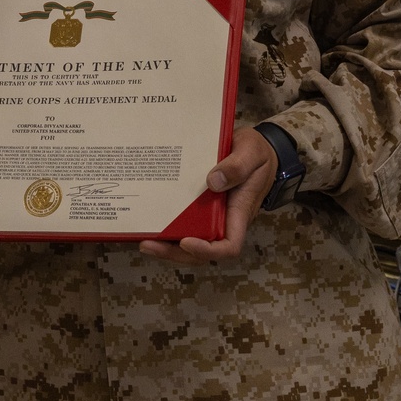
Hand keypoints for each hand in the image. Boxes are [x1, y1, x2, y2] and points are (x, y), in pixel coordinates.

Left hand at [139, 126, 278, 264]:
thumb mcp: (252, 152)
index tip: (186, 241)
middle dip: (175, 253)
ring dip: (167, 244)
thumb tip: (213, 182)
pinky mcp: (200, 205)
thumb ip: (237, 166)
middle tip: (148, 244)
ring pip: (189, 239)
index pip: (228, 246)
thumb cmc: (258, 153)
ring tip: (142, 238)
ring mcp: (211, 214)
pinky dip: (167, 224)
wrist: (257, 148)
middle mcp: (224, 219)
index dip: (207, 250)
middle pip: (201, 249)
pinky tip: (149, 219)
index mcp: (239, 211)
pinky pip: (184, 221)